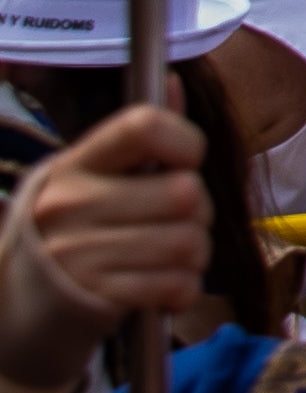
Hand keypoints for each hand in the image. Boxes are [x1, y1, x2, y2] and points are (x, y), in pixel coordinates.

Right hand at [0, 102, 212, 385]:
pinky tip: (160, 289)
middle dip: (198, 215)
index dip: (185, 142)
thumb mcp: (90, 180)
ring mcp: (77, 252)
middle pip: (186, 193)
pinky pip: (176, 285)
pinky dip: (182, 291)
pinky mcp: (93, 297)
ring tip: (167, 259)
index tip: (182, 164)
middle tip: (176, 225)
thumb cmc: (71, 236)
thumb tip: (172, 80)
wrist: (19, 313)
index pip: (145, 125)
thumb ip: (138, 137)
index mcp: (74, 165)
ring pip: (189, 242)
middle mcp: (70, 204)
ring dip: (194, 256)